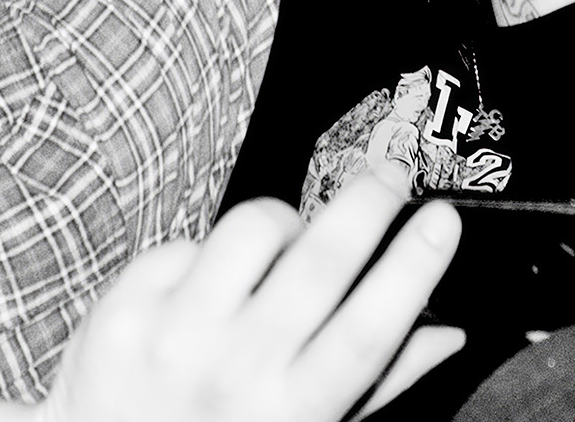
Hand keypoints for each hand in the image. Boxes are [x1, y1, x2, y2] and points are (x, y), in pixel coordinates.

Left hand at [42, 164, 463, 421]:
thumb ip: (377, 385)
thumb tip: (448, 332)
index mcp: (291, 412)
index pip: (369, 328)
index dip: (413, 266)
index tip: (442, 218)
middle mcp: (235, 372)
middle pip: (321, 261)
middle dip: (370, 202)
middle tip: (391, 175)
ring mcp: (175, 335)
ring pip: (255, 228)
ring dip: (286, 221)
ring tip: (289, 240)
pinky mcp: (126, 307)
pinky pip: (190, 242)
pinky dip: (212, 253)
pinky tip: (209, 285)